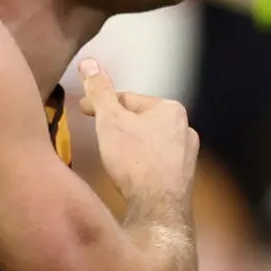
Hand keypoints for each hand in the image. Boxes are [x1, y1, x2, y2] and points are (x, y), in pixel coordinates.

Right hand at [75, 57, 196, 216]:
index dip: (102, 104)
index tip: (83, 110)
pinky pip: (156, 164)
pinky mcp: (183, 179)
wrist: (158, 207)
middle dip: (119, 125)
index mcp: (170, 109)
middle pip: (141, 120)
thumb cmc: (135, 160)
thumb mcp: (109, 120)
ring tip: (111, 157)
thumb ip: (99, 91)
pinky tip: (128, 175)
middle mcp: (185, 129)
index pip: (129, 99)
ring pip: (150, 143)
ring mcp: (187, 156)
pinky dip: (141, 165)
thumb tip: (89, 63)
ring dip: (131, 146)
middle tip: (97, 135)